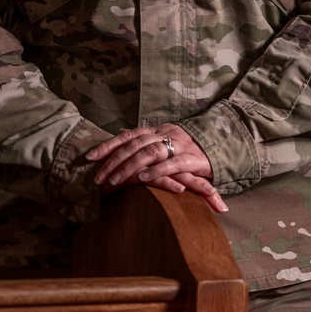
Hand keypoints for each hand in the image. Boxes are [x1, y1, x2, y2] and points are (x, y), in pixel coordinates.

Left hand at [86, 125, 227, 212]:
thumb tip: (121, 135)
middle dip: (113, 160)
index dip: (108, 145)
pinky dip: (157, 170)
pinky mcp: (193, 159)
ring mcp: (179, 145)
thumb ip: (143, 140)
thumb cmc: (188, 150)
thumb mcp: (165, 143)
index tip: (89, 158)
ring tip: (115, 181)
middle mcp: (165, 134)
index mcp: (156, 131)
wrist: (221, 148)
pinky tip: (144, 179)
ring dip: (130, 167)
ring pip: (149, 152)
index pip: (127, 136)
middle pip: (134, 145)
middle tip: (98, 177)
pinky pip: (173, 163)